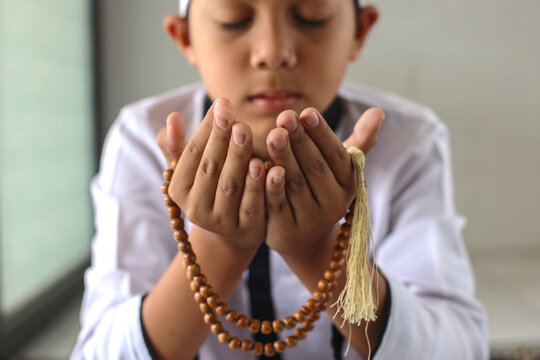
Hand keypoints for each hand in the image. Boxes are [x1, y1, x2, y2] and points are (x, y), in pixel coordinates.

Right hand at [162, 98, 266, 249]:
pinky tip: (271, 166)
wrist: (232, 230)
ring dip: (238, 158)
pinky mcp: (246, 229)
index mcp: (179, 189)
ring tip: (246, 134)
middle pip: (210, 168)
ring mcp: (221, 222)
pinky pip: (253, 205)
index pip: (193, 153)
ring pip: (231, 186)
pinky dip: (261, 186)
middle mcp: (196, 209)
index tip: (222, 104)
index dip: (207, 128)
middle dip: (222, 140)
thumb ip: (178, 143)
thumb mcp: (190, 167)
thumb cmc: (210, 186)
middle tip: (234, 116)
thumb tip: (173, 117)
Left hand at [264, 107, 383, 257]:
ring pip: (296, 184)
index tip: (307, 112)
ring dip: (284, 157)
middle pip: (316, 167)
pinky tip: (261, 165)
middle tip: (285, 117)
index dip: (322, 134)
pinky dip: (271, 185)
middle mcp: (333, 204)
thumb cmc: (321, 189)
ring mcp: (310, 219)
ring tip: (274, 135)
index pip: (336, 155)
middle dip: (300, 140)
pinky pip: (278, 204)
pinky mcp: (287, 230)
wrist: (305, 238)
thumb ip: (359, 140)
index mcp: (349, 184)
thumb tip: (378, 111)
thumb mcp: (340, 168)